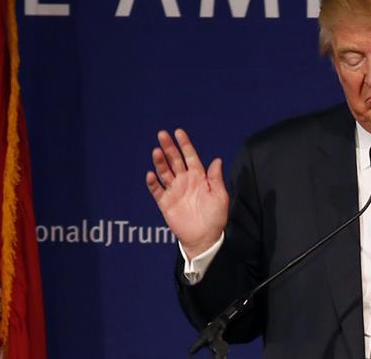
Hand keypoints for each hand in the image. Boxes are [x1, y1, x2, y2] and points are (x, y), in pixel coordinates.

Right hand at [146, 129, 227, 258]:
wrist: (204, 238)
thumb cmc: (215, 217)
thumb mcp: (219, 196)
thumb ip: (215, 179)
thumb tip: (217, 160)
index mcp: (199, 177)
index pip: (190, 156)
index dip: (184, 144)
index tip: (178, 132)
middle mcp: (185, 181)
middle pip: (175, 160)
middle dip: (169, 147)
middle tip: (162, 134)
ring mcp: (174, 191)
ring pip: (164, 172)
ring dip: (160, 162)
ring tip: (156, 151)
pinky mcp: (165, 203)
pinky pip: (156, 190)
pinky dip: (152, 183)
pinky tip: (151, 175)